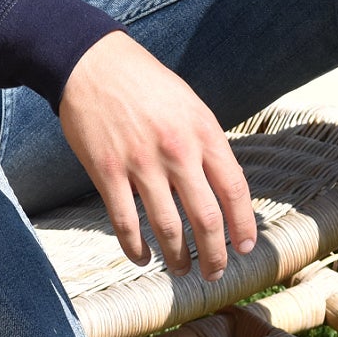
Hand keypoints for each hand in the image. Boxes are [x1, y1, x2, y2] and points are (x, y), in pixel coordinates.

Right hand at [59, 31, 257, 279]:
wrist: (92, 63)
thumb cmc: (147, 84)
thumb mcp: (191, 105)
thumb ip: (208, 144)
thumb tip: (224, 189)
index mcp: (204, 132)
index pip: (234, 189)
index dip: (242, 225)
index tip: (245, 248)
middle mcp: (177, 151)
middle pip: (205, 217)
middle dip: (214, 253)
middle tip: (216, 273)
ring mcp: (141, 163)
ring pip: (167, 227)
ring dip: (177, 257)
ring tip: (181, 272)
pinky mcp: (107, 172)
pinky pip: (125, 222)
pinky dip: (135, 247)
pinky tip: (143, 257)